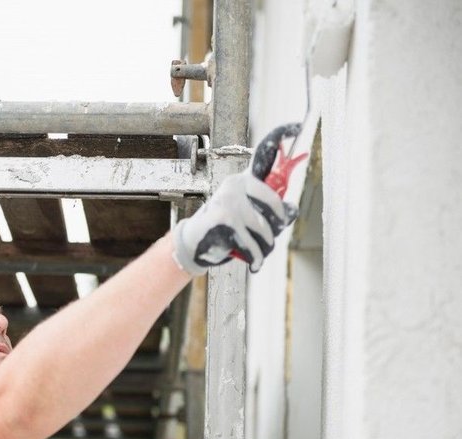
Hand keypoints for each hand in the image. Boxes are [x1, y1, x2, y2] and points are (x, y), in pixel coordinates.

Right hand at [172, 124, 298, 274]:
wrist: (193, 245)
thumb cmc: (224, 230)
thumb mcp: (247, 216)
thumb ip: (269, 211)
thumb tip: (291, 210)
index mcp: (244, 180)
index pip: (264, 153)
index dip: (281, 135)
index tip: (297, 125)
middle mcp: (236, 184)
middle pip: (276, 206)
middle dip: (276, 230)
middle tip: (267, 241)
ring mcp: (229, 200)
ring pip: (266, 229)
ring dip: (266, 248)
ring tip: (258, 254)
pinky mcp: (224, 219)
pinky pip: (253, 244)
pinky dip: (255, 258)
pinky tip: (253, 262)